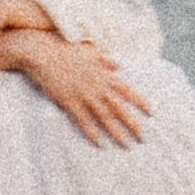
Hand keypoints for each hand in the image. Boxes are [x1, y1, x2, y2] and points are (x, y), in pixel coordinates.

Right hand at [7, 30, 148, 147]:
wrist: (42, 52)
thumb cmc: (64, 49)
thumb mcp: (88, 51)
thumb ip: (104, 59)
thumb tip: (118, 65)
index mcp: (103, 73)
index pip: (127, 90)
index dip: (140, 102)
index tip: (151, 113)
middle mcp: (97, 85)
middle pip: (119, 107)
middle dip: (132, 123)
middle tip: (143, 138)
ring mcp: (84, 94)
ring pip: (104, 117)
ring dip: (116, 132)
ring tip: (126, 145)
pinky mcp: (69, 101)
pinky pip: (83, 120)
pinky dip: (92, 132)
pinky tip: (100, 143)